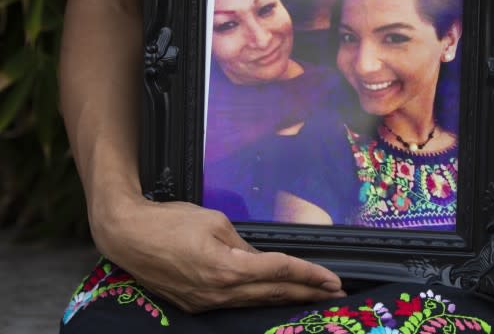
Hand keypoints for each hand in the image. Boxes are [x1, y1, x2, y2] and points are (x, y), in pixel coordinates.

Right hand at [89, 194, 344, 311]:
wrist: (127, 236)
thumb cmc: (170, 222)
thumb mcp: (216, 223)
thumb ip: (244, 245)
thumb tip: (262, 260)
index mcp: (227, 268)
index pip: (279, 271)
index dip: (309, 275)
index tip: (332, 279)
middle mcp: (220, 292)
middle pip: (274, 294)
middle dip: (307, 293)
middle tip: (334, 293)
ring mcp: (207, 302)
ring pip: (257, 302)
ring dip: (287, 299)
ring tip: (313, 297)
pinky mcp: (197, 304)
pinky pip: (238, 304)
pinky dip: (261, 300)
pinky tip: (275, 297)